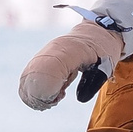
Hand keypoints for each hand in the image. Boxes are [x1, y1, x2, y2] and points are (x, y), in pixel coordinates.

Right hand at [18, 0, 132, 109]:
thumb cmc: (103, 50)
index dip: (47, 90)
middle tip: (58, 98)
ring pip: (27, 79)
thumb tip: (80, 99)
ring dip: (37, 94)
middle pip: (32, 78)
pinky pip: (29, 77)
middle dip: (40, 96)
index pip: (47, 72)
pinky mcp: (40, 59)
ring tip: (56, 95)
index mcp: (69, 50)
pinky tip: (52, 91)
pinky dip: (36, 90)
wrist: (97, 32)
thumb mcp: (105, 66)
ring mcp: (44, 53)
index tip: (58, 97)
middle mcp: (52, 50)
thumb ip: (93, 83)